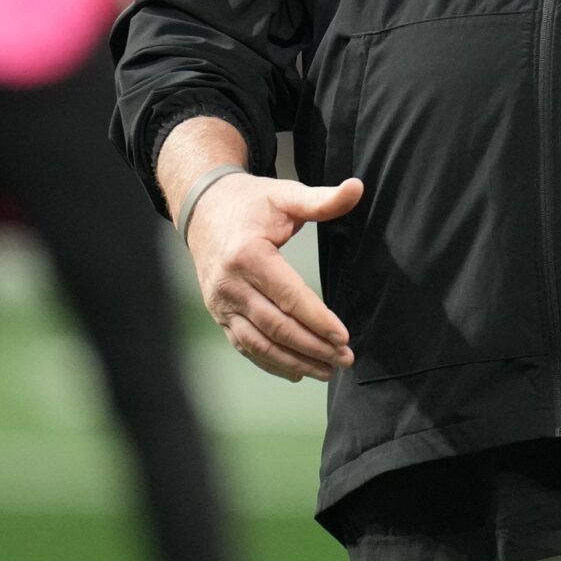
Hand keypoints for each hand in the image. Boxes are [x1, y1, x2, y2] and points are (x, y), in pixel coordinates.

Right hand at [185, 172, 363, 383]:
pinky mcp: (219, 314)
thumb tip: (357, 188)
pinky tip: (296, 372)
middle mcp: (230, 284)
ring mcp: (220, 303)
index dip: (317, 320)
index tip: (344, 336)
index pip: (289, 297)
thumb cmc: (250, 203)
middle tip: (345, 358)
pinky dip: (270, 362)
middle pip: (276, 326)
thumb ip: (322, 199)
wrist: (203, 209)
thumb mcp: (284, 195)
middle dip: (312, 347)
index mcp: (248, 255)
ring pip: (260, 343)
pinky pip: (245, 345)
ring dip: (295, 362)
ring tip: (327, 371)